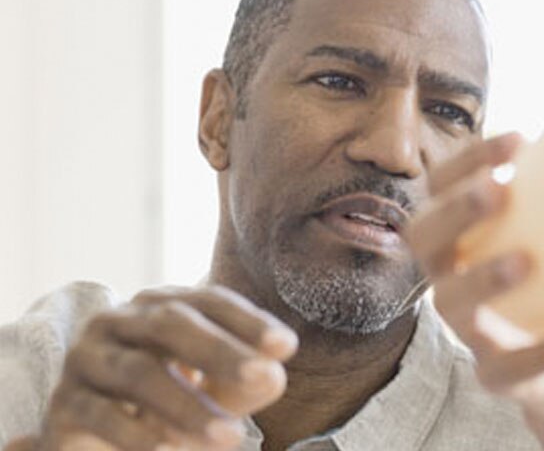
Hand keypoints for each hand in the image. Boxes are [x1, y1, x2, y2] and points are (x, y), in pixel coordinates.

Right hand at [24, 285, 297, 450]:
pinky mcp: (64, 406)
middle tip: (265, 377)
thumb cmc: (170, 402)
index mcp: (161, 305)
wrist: (97, 437)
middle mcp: (118, 321)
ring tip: (231, 437)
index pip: (209, 301)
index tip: (286, 347)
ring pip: (138, 373)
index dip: (248, 321)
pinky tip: (169, 450)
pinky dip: (137, 434)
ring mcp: (86, 360)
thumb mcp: (216, 388)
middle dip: (221, 351)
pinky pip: (100, 415)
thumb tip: (272, 376)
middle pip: (171, 324)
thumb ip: (246, 380)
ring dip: (188, 405)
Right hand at [404, 134, 543, 450]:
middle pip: (424, 237)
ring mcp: (468, 330)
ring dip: (484, 277)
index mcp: (459, 238)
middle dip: (457, 210)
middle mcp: (449, 279)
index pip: (439, 188)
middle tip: (498, 191)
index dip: (467, 161)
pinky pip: (512, 367)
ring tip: (525, 260)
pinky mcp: (497, 377)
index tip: (518, 142)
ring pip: (452, 302)